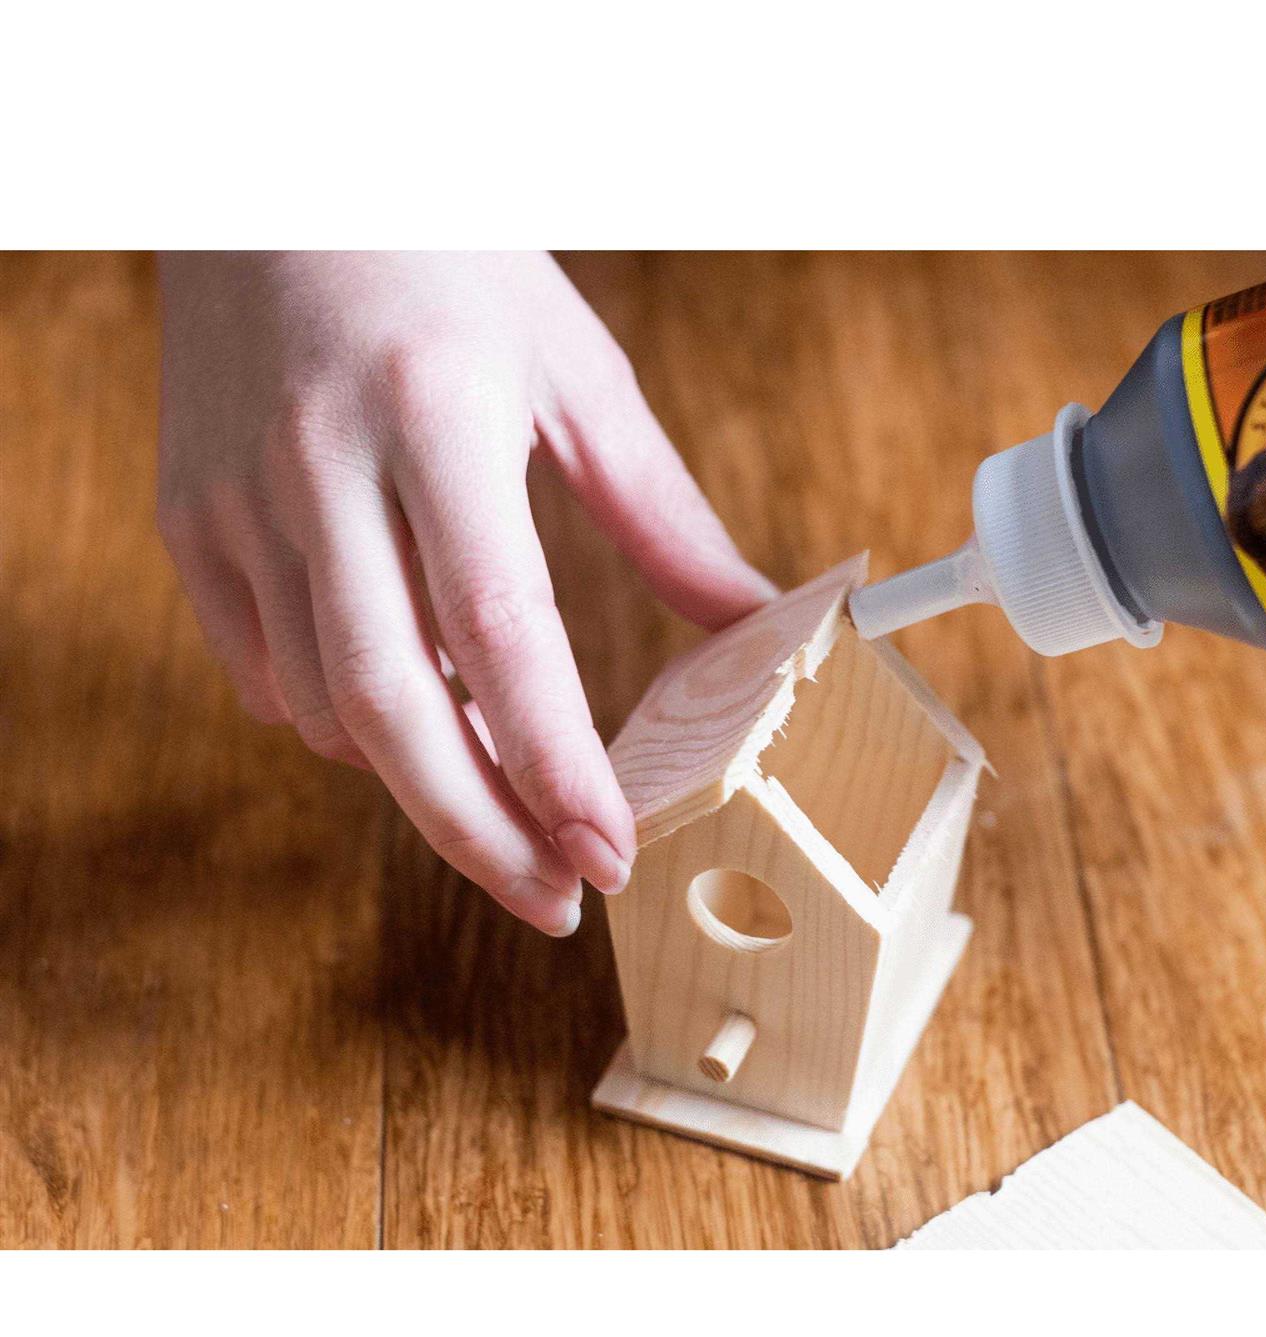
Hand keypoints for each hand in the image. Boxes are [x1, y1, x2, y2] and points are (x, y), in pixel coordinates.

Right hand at [157, 252, 776, 936]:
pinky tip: (411, 702)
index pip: (502, 630)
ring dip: (425, 772)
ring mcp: (237, 504)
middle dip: (480, 837)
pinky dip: (350, 724)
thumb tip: (753, 620)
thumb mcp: (575, 369)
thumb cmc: (445, 262)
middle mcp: (319, 468)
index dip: (556, 764)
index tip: (608, 856)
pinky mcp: (191, 527)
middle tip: (554, 901)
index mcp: (434, 415)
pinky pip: (270, 681)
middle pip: (395, 711)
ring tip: (501, 774)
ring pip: (331, 712)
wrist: (269, 185)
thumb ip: (663, 511)